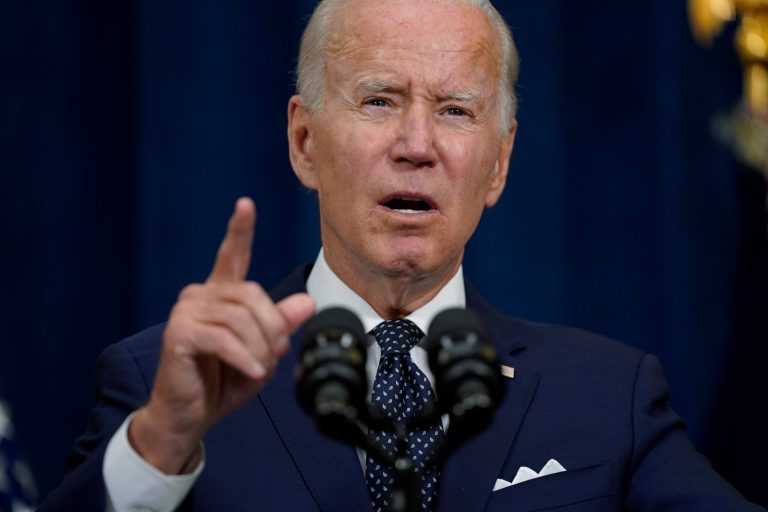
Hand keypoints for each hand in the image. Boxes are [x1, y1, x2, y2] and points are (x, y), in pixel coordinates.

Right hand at [128, 197, 314, 473]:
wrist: (191, 415)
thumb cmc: (224, 380)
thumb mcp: (262, 352)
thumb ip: (281, 325)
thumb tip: (306, 302)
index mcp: (221, 295)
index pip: (232, 255)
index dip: (240, 230)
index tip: (245, 204)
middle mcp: (200, 295)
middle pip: (252, 294)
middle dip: (273, 328)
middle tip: (274, 356)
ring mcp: (186, 312)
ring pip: (241, 318)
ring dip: (259, 349)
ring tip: (260, 369)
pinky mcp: (179, 333)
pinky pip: (223, 339)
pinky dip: (244, 359)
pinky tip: (252, 374)